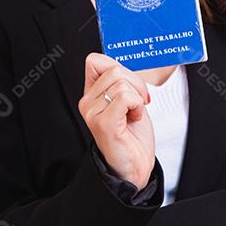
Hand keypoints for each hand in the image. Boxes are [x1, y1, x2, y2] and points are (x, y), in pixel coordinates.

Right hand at [79, 53, 155, 189]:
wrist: (135, 166)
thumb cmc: (133, 135)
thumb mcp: (127, 100)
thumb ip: (121, 82)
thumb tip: (126, 66)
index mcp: (91, 94)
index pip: (95, 60)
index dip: (119, 68)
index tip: (131, 88)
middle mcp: (87, 102)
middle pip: (114, 70)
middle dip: (135, 84)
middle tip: (138, 104)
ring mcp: (92, 113)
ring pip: (121, 83)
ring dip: (137, 98)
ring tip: (134, 114)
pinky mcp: (103, 123)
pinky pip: (124, 97)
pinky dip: (137, 105)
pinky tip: (135, 118)